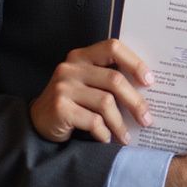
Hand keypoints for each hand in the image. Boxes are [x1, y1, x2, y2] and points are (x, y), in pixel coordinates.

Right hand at [30, 39, 151, 144]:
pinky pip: (92, 120)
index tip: (149, 81)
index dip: (134, 63)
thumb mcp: (89, 83)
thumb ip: (109, 79)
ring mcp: (63, 86)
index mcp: (82, 56)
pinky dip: (104, 132)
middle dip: (135, 102)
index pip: (113, 48)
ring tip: (126, 137)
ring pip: (106, 102)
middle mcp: (71, 67)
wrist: (38, 121)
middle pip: (114, 80)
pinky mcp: (59, 107)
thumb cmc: (73, 102)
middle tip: (146, 119)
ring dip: (120, 124)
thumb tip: (148, 91)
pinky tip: (107, 139)